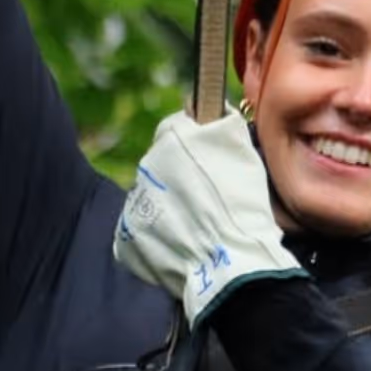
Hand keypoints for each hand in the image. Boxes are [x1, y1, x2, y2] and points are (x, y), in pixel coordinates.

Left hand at [114, 110, 304, 326]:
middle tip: (209, 199)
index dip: (195, 143)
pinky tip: (184, 242)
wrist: (230, 261)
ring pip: (152, 197)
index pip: (175, 128)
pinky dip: (160, 235)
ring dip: (170, 206)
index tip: (210, 160)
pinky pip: (143, 229)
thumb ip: (221, 122)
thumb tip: (212, 108)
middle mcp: (144, 167)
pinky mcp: (128, 238)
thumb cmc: (242, 204)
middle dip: (180, 177)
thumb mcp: (241, 149)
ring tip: (198, 225)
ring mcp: (134, 204)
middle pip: (161, 164)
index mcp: (170, 140)